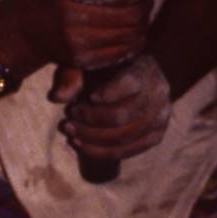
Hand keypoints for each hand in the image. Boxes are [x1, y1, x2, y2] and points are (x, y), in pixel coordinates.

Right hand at [0, 0, 152, 74]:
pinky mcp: (81, 60)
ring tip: (141, 17)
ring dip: (141, 29)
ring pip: (129, 41)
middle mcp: (75, 26)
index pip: (124, 5)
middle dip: (144, 12)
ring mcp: (79, 47)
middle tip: (146, 1)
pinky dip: (131, 46)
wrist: (19, 32)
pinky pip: (118, 56)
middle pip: (130, 23)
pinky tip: (132, 34)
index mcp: (70, 3)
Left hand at [57, 53, 171, 161]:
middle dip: (90, 121)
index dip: (107, 93)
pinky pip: (128, 151)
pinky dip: (101, 152)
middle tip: (68, 117)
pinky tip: (79, 145)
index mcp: (143, 69)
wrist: (135, 79)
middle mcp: (158, 93)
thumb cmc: (106, 69)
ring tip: (69, 132)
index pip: (129, 83)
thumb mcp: (88, 65)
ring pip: (124, 138)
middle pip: (123, 116)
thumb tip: (56, 97)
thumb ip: (71, 76)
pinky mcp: (155, 136)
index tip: (87, 97)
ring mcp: (160, 117)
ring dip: (91, 139)